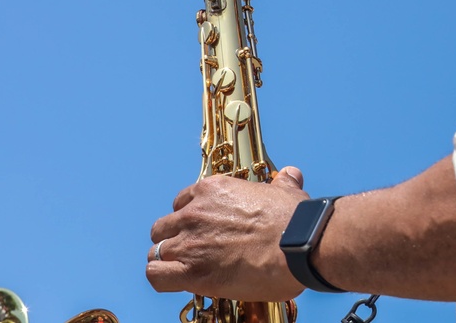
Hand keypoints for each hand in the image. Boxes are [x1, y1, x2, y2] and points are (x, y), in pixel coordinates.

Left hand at [147, 165, 309, 301]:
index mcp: (214, 191)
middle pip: (163, 228)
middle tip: (195, 252)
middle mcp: (195, 213)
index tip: (203, 229)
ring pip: (157, 252)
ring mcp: (190, 243)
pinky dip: (163, 278)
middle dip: (175, 239)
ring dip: (170, 261)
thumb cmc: (295, 220)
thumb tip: (291, 174)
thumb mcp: (287, 193)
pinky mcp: (191, 273)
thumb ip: (283, 183)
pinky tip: (179, 281)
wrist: (299, 245)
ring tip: (188, 270)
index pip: (182, 202)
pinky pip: (156, 275)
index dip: (190, 218)